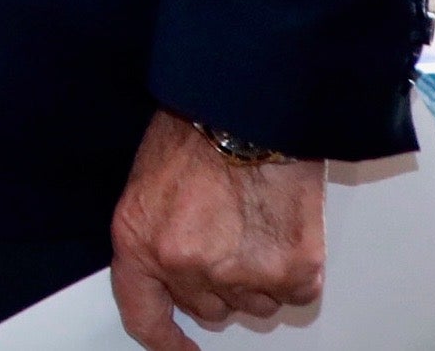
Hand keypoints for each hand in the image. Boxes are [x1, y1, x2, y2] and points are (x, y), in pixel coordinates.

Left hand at [107, 111, 323, 346]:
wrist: (249, 107)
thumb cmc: (197, 133)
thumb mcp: (147, 186)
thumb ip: (156, 238)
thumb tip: (173, 273)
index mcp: (138, 241)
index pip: (142, 314)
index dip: (164, 340)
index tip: (179, 349)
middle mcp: (185, 265)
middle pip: (208, 308)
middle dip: (217, 282)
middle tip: (228, 236)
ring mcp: (240, 272)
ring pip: (254, 303)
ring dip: (257, 275)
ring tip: (254, 222)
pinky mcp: (291, 271)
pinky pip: (296, 294)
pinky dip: (294, 270)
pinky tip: (282, 229)